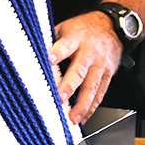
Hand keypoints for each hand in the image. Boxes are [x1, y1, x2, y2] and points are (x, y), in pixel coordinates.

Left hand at [48, 11, 122, 125]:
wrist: (111, 26)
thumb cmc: (83, 28)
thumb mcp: (66, 27)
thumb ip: (52, 41)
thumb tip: (33, 52)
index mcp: (76, 38)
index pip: (65, 46)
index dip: (56, 53)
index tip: (48, 61)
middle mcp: (89, 52)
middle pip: (79, 71)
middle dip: (69, 86)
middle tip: (60, 99)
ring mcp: (100, 65)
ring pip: (92, 86)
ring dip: (82, 104)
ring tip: (73, 118)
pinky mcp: (108, 74)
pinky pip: (100, 93)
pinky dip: (92, 107)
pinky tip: (84, 117)